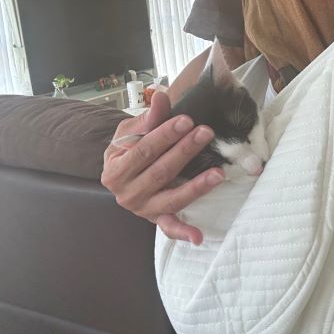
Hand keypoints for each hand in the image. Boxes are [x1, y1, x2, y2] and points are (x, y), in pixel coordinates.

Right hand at [101, 91, 223, 243]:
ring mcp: (143, 209)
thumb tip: (161, 96)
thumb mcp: (130, 131)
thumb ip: (147, 117)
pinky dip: (184, 233)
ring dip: (196, 186)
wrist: (120, 171)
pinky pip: (170, 228)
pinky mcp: (156, 218)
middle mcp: (126, 193)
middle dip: (185, 151)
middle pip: (161, 172)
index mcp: (116, 169)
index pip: (144, 150)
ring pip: (172, 198)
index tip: (187, 120)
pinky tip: (199, 237)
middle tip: (206, 133)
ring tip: (218, 173)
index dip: (165, 134)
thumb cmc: (127, 148)